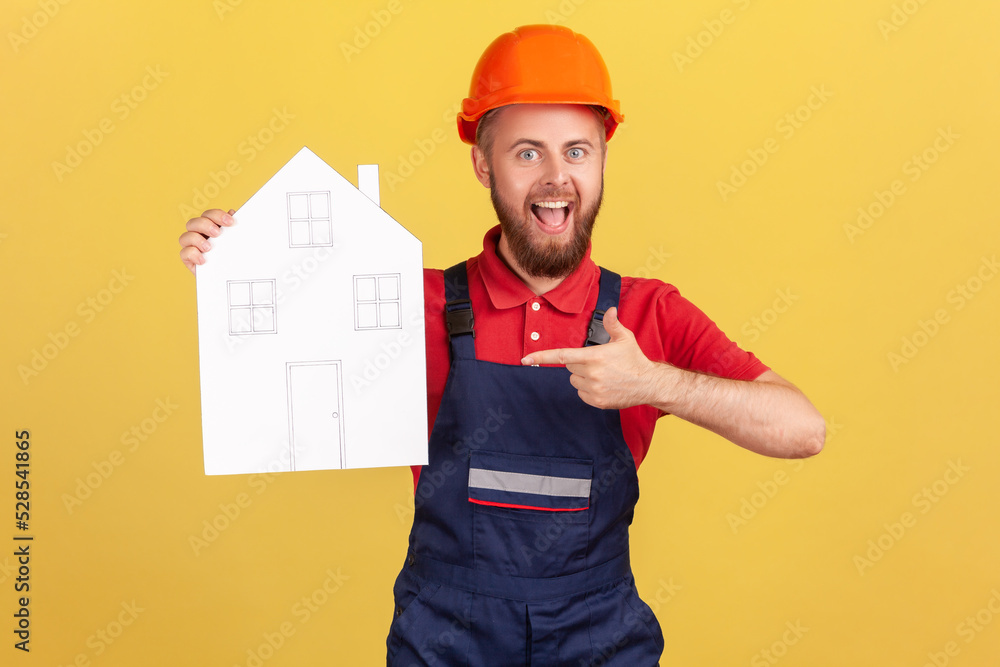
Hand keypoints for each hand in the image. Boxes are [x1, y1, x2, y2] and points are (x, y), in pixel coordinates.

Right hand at [178, 208, 235, 273]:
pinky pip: (184, 253)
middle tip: (217, 233)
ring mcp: (191, 246)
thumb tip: (232, 212)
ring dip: (197, 240)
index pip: (208, 215)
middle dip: (205, 225)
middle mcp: (198, 234)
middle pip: (194, 222)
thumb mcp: (236, 242)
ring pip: (185, 236)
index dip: (217, 215)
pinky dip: (193, 255)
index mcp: (210, 226)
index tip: (230, 221)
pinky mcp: (188, 259)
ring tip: (209, 248)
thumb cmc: (231, 256)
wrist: (229, 277)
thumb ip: (233, 228)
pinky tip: (203, 260)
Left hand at [521, 307, 665, 409]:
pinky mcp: (596, 401)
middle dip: (579, 363)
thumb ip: (612, 324)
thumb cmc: (635, 360)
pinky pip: (581, 393)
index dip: (542, 357)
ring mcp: (593, 389)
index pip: (562, 356)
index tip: (526, 359)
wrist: (648, 384)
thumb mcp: (624, 338)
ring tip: (602, 374)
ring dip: (582, 377)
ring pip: (574, 380)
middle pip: (570, 367)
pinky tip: (603, 385)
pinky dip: (587, 389)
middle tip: (597, 362)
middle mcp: (591, 374)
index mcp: (594, 357)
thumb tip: (609, 310)